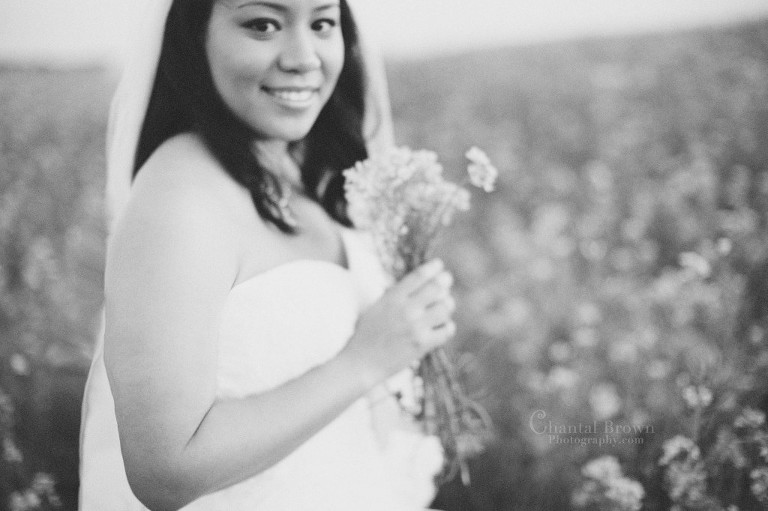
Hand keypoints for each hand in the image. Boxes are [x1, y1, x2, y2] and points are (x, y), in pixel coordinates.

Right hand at [339, 259, 455, 388]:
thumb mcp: (377, 307)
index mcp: (392, 298)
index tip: (439, 265)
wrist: (361, 363)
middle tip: (446, 280)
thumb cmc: (366, 334)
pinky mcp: (423, 344)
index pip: (418, 276)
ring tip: (444, 306)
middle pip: (436, 288)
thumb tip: (418, 282)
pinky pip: (447, 330)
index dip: (432, 267)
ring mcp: (416, 327)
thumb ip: (396, 295)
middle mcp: (406, 310)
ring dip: (447, 304)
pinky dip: (448, 326)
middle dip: (445, 280)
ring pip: (445, 307)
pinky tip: (443, 326)